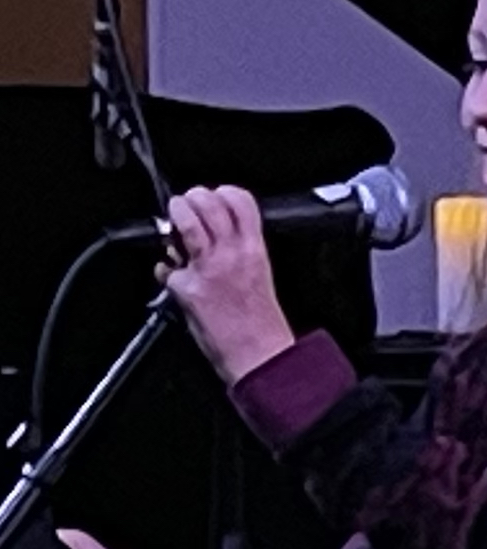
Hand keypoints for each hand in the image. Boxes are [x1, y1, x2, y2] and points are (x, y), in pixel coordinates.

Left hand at [155, 185, 295, 384]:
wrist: (258, 356)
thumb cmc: (260, 325)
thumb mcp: (259, 275)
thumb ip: (238, 252)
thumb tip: (210, 239)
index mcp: (254, 250)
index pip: (240, 201)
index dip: (222, 192)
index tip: (214, 198)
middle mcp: (231, 254)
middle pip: (208, 201)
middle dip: (192, 198)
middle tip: (186, 207)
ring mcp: (207, 269)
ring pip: (186, 221)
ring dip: (175, 216)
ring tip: (172, 222)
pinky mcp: (187, 288)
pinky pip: (166, 268)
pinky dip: (164, 270)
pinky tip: (171, 276)